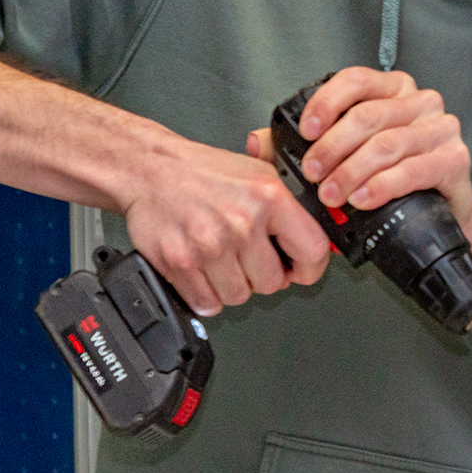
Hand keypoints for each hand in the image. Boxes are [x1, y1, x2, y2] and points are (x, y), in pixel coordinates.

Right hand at [122, 136, 329, 317]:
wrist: (149, 168)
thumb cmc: (203, 172)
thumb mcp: (260, 173)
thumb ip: (292, 207)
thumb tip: (322, 235)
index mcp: (269, 198)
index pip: (312, 252)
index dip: (309, 269)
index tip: (300, 270)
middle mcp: (241, 222)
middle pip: (271, 283)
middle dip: (262, 275)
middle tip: (248, 257)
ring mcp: (209, 245)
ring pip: (239, 296)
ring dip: (232, 285)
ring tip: (222, 258)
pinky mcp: (179, 263)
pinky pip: (207, 303)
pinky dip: (205, 294)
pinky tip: (203, 270)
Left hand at [265, 67, 471, 224]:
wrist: (442, 213)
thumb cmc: (392, 179)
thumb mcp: (345, 155)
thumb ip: (301, 146)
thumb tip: (257, 141)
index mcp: (394, 89)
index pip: (356, 80)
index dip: (326, 103)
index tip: (306, 132)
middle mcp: (422, 102)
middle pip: (368, 116)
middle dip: (332, 148)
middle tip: (312, 174)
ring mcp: (442, 129)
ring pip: (387, 144)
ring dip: (352, 172)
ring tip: (332, 194)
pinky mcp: (456, 159)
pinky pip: (413, 170)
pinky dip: (382, 186)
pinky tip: (363, 198)